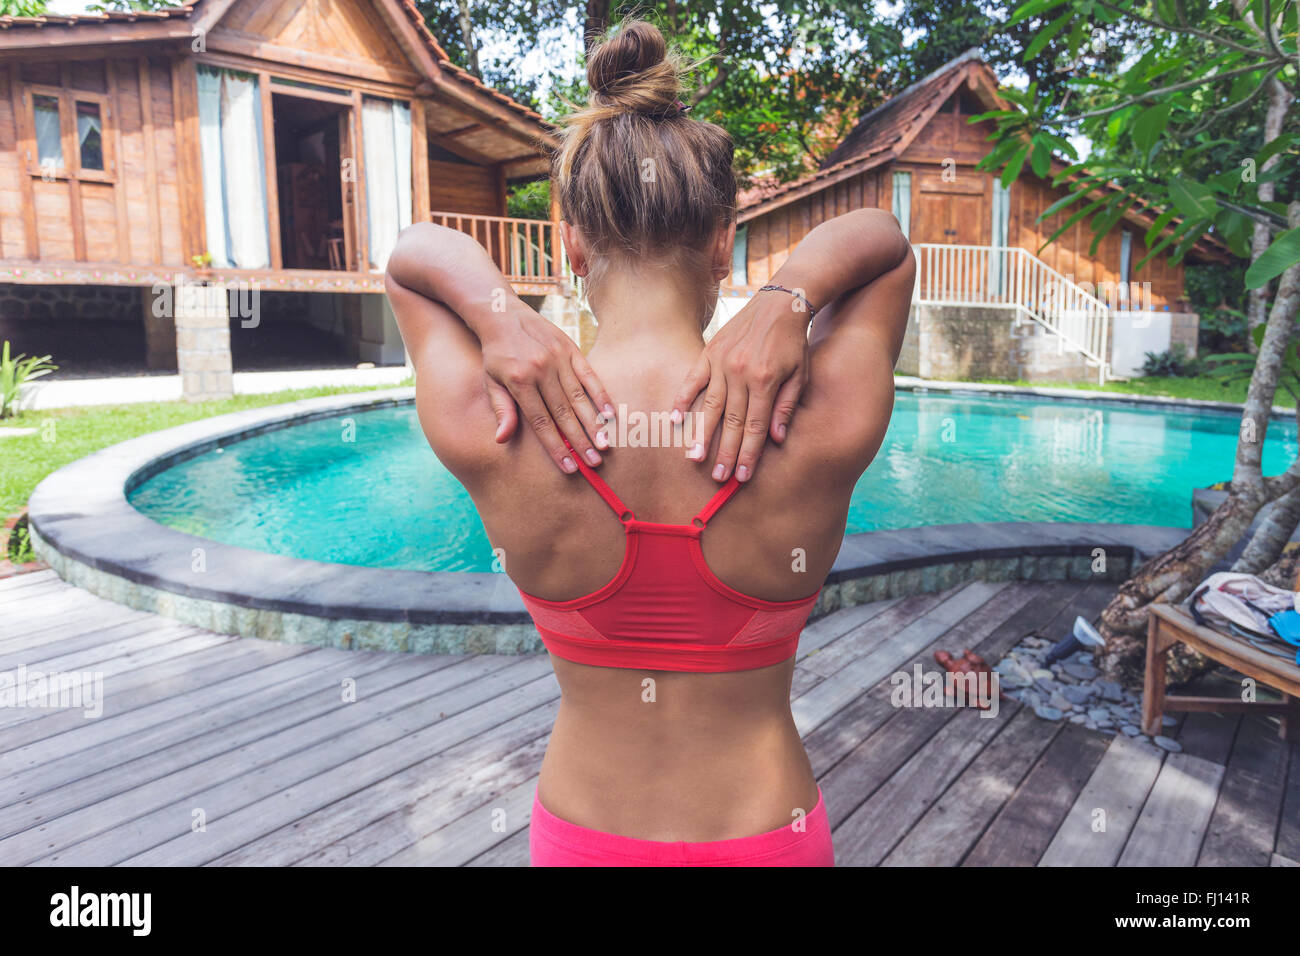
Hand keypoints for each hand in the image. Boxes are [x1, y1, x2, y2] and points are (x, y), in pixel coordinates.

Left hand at [479, 305, 614, 473]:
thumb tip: (501, 440)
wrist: (502, 315)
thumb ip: (501, 410)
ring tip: (604, 445)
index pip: (541, 423)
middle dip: (579, 441)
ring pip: (579, 397)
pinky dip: (600, 394)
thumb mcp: (490, 382)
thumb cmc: (496, 355)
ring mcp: (558, 359)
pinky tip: (610, 414)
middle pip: (563, 413)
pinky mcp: (570, 349)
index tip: (570, 467)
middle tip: (593, 463)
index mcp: (519, 382)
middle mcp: (540, 371)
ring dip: (593, 423)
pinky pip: (589, 375)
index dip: (556, 447)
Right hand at [670, 292, 809, 481]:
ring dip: (702, 434)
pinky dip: (682, 399)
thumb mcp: (800, 374)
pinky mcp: (710, 352)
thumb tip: (776, 439)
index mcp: (765, 380)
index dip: (748, 453)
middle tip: (718, 477)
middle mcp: (741, 373)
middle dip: (725, 452)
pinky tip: (675, 420)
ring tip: (694, 457)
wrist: (780, 302)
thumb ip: (786, 406)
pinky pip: (693, 379)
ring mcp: (722, 362)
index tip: (741, 475)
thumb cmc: (793, 342)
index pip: (755, 426)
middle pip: (731, 421)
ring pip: (710, 405)